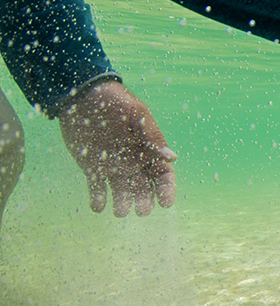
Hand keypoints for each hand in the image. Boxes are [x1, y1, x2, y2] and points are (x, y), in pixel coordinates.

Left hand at [58, 80, 176, 216]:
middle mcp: (133, 162)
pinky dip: (98, 200)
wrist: (81, 94)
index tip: (165, 202)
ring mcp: (113, 166)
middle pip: (144, 188)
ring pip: (122, 192)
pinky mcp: (92, 168)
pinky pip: (97, 188)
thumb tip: (172, 158)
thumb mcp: (135, 114)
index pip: (163, 175)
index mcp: (148, 150)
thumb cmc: (114, 100)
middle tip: (141, 210)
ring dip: (122, 203)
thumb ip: (152, 136)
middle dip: (144, 201)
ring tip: (118, 211)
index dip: (166, 190)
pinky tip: (97, 206)